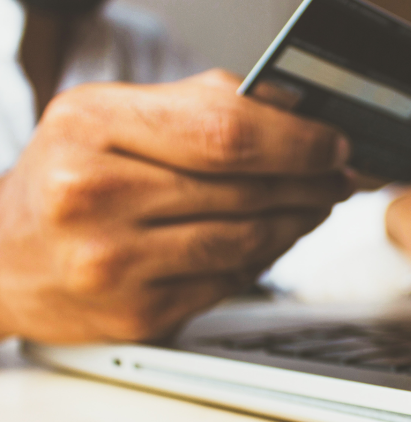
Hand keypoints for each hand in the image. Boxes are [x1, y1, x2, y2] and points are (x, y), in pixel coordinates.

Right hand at [0, 70, 352, 342]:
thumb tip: (291, 112)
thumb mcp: (107, 117)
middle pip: (245, 190)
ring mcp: (115, 265)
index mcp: (92, 127)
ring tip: (314, 204)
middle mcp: (96, 197)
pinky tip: (273, 239)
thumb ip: (197, 107)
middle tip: (338, 176)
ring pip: (246, 242)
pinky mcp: (136, 314)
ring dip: (296, 222)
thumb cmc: (62, 179)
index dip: (296, 140)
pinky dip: (262, 259)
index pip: (226, 132)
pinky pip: (227, 283)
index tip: (333, 143)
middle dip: (310, 182)